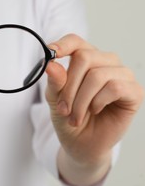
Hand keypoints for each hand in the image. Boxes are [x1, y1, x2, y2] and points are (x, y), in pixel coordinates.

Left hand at [45, 34, 143, 185]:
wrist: (81, 144)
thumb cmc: (68, 118)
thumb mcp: (55, 99)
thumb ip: (55, 82)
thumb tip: (51, 64)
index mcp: (86, 59)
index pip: (75, 41)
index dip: (62, 45)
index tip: (50, 53)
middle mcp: (106, 62)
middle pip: (84, 57)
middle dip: (68, 87)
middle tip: (63, 109)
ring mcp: (122, 75)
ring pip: (97, 75)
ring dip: (80, 100)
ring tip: (75, 117)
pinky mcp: (135, 91)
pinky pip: (114, 87)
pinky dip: (98, 102)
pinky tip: (95, 111)